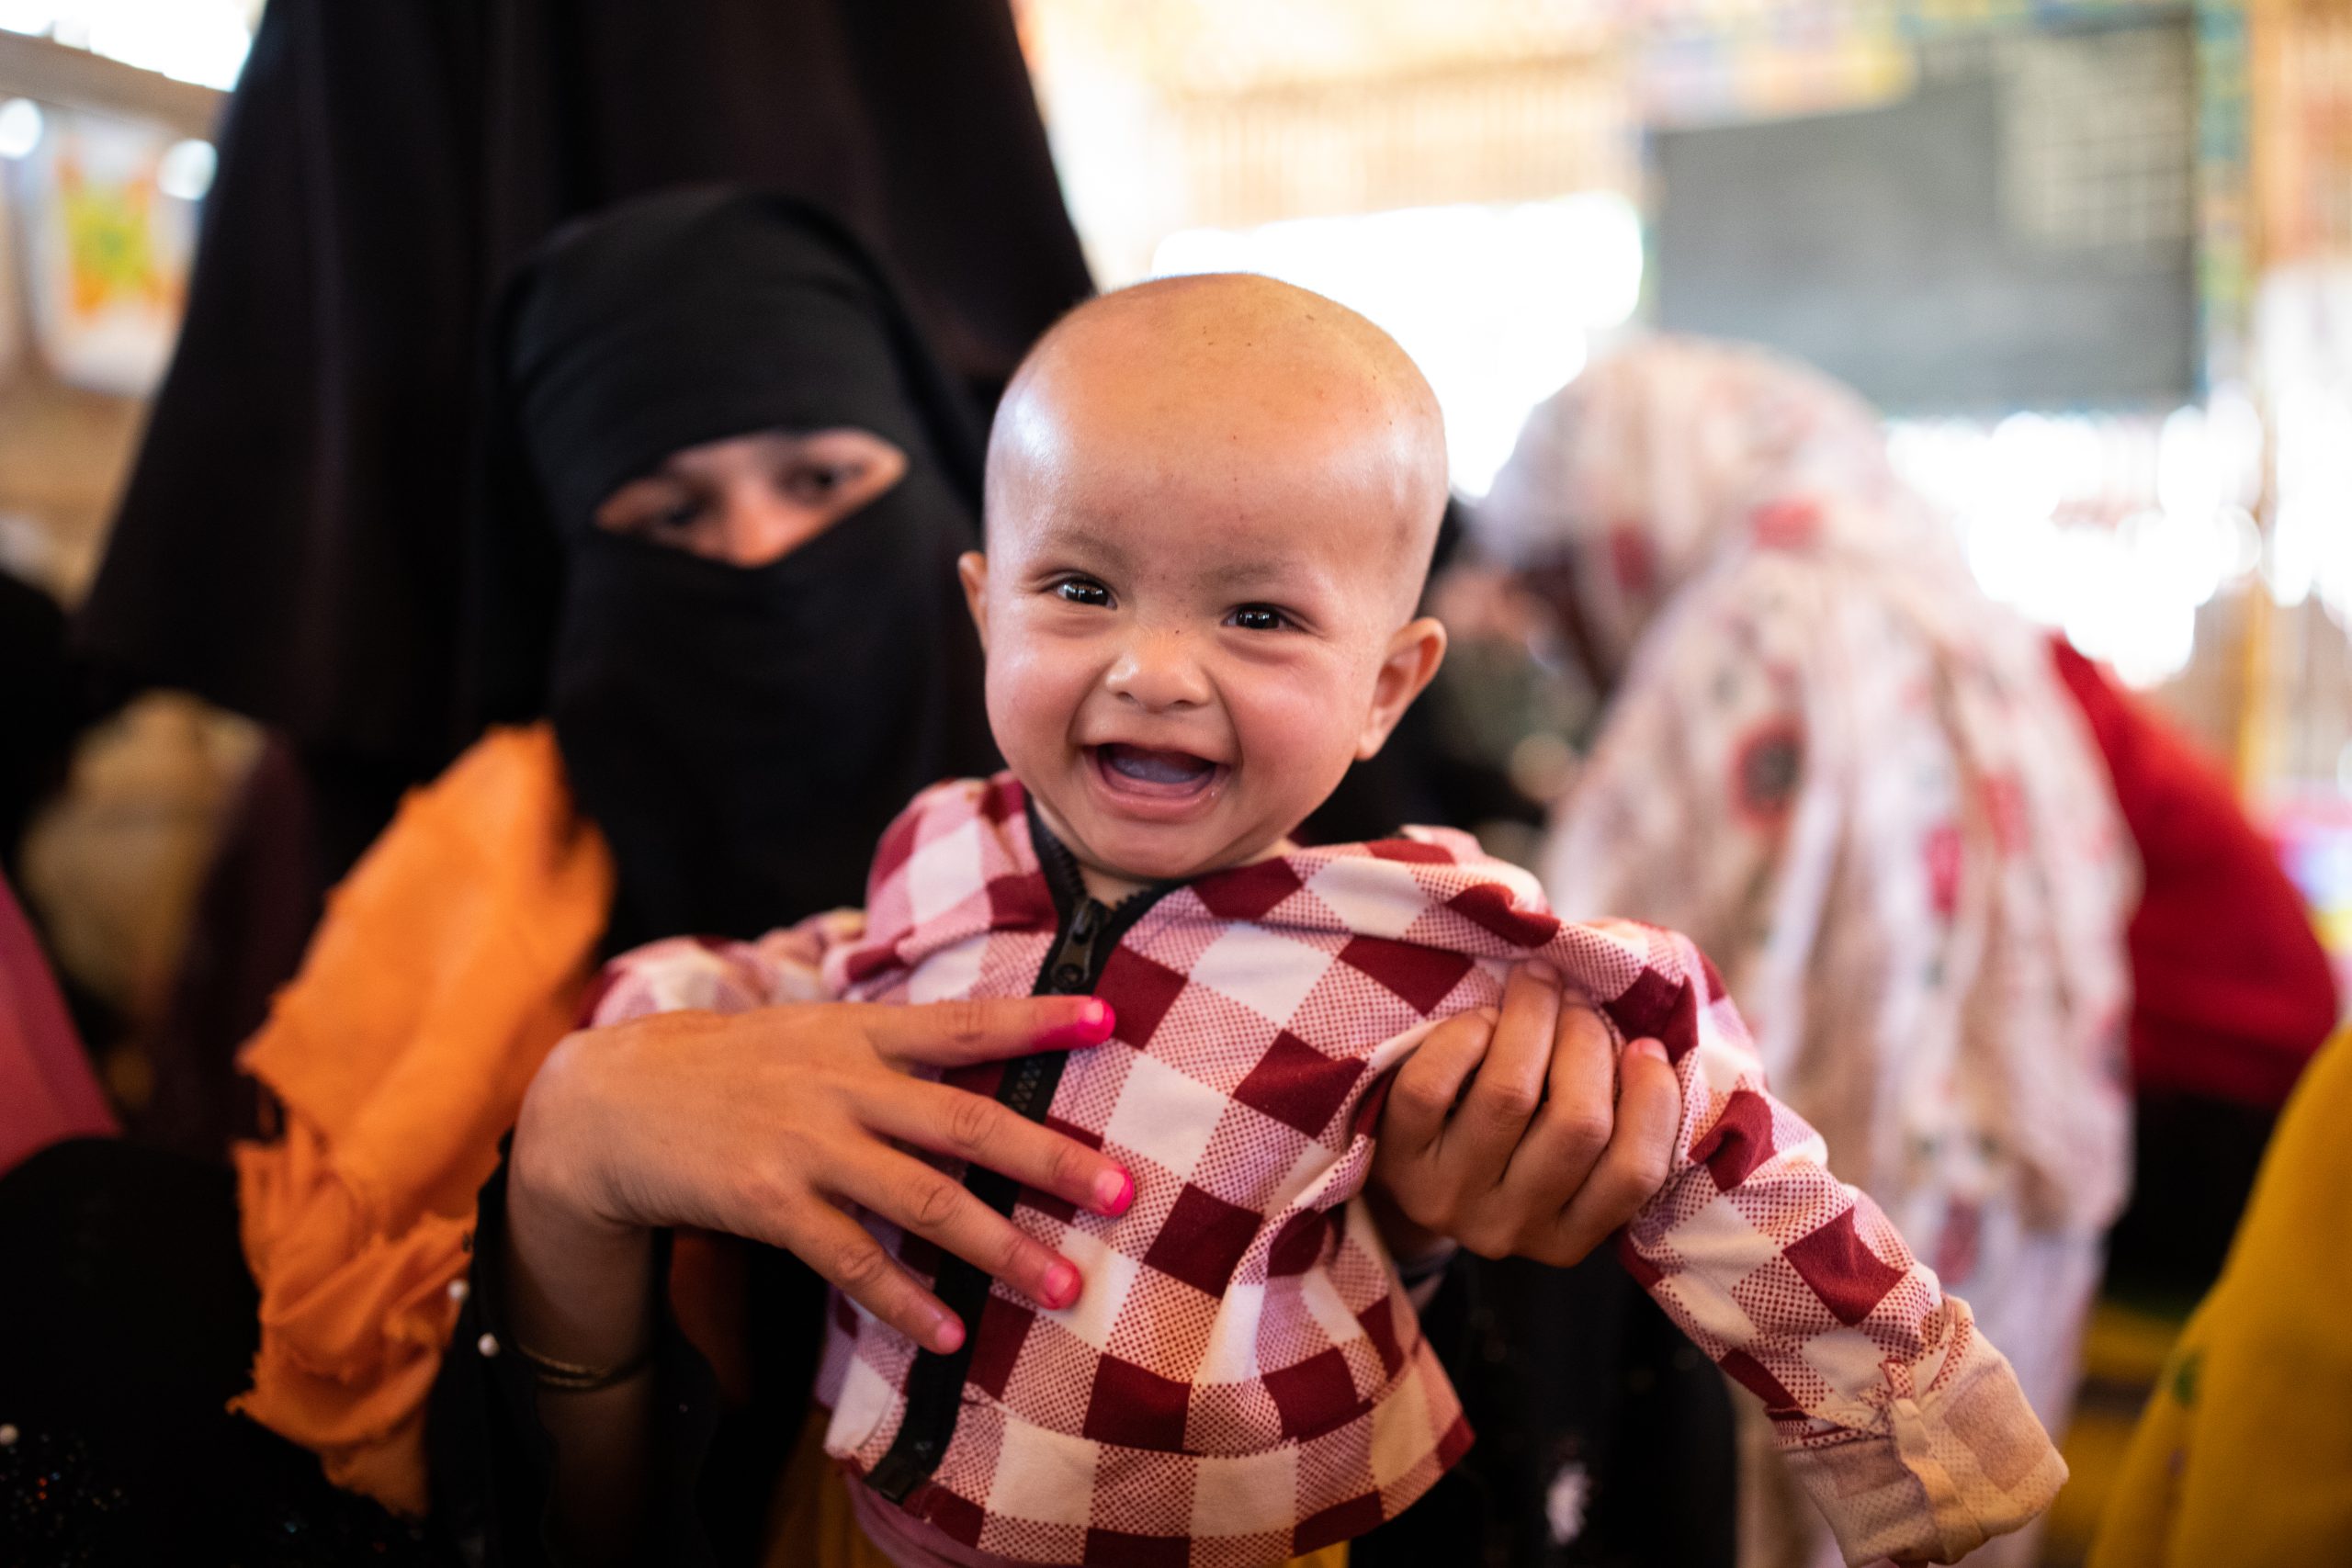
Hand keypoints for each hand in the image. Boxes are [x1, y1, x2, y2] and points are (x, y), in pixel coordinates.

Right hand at [508, 996, 1132, 1357]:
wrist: (613, 1103)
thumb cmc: (736, 1066)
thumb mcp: (815, 1028)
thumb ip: (894, 1043)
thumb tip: (992, 1045)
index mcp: (861, 1033)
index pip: (964, 1021)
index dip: (1036, 1020)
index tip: (1107, 1016)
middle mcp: (843, 1084)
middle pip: (965, 1121)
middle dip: (1049, 1158)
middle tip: (1120, 1190)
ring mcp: (806, 1145)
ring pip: (923, 1200)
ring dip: (1000, 1248)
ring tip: (1064, 1285)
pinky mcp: (767, 1203)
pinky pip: (849, 1261)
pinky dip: (903, 1301)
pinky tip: (949, 1336)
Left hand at [1369, 962, 1680, 1266]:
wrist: (1404, 1169)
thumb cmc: (1508, 1140)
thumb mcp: (1562, 1153)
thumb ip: (1611, 1113)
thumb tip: (1649, 1046)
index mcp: (1570, 1236)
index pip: (1636, 1173)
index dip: (1652, 1098)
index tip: (1644, 1045)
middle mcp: (1510, 1227)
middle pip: (1579, 1122)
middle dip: (1588, 1040)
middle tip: (1577, 1002)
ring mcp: (1449, 1198)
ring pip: (1509, 1092)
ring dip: (1532, 1019)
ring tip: (1536, 987)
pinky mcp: (1398, 1159)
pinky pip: (1433, 1085)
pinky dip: (1465, 1035)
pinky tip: (1483, 1022)